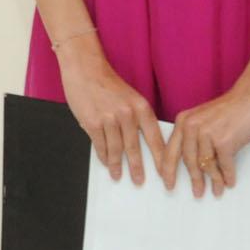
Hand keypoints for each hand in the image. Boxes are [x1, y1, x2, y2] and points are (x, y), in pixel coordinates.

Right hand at [56, 37, 166, 186]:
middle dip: (138, 168)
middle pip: (135, 148)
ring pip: (116, 149)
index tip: (165, 174)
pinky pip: (100, 145)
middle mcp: (128, 114)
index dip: (160, 159)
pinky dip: (103, 156)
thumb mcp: (129, 98)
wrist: (85, 68)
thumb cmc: (107, 83)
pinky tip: (105, 163)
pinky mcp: (92, 122)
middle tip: (140, 182)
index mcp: (141, 107)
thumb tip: (137, 145)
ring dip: (117, 165)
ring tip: (119, 176)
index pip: (155, 139)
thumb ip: (135, 119)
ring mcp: (109, 119)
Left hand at [160, 83, 249, 198]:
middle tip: (196, 193)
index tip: (167, 183)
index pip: (170, 150)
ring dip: (213, 181)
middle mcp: (192, 126)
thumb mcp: (204, 119)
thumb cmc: (232, 108)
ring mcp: (208, 133)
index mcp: (184, 121)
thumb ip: (195, 136)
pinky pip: (224, 166)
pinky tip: (229, 182)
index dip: (168, 169)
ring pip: (206, 165)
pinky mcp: (225, 141)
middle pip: (188, 161)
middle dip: (193, 180)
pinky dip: (227, 176)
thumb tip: (194, 162)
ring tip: (216, 190)